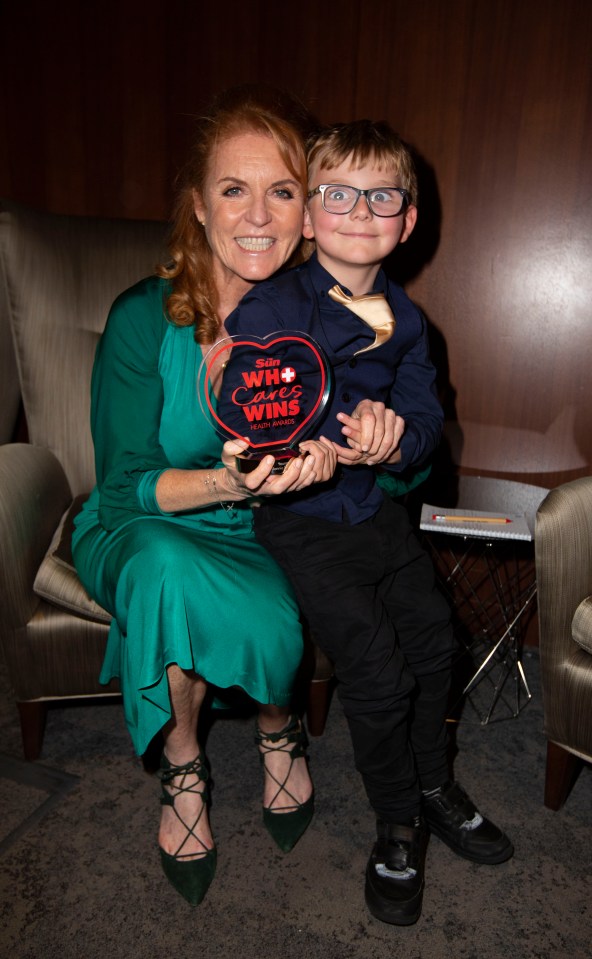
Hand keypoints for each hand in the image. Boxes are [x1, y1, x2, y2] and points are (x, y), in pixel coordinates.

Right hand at [220, 437, 335, 497]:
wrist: (242, 480)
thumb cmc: (235, 466)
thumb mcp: (228, 457)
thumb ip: (230, 449)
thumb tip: (243, 441)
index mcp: (249, 481)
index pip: (254, 481)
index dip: (262, 472)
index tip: (269, 457)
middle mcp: (265, 488)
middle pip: (279, 488)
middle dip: (291, 476)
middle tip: (299, 460)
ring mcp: (277, 488)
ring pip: (291, 488)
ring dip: (303, 475)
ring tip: (310, 459)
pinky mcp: (286, 487)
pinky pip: (298, 487)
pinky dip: (307, 480)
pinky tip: (314, 469)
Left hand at [335, 400, 404, 465]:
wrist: (371, 424)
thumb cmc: (357, 425)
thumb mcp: (350, 427)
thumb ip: (349, 429)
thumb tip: (344, 430)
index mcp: (365, 405)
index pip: (369, 419)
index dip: (366, 435)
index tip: (362, 449)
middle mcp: (379, 406)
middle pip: (380, 430)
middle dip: (373, 446)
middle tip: (368, 457)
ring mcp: (391, 413)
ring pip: (389, 437)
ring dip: (381, 452)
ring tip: (372, 460)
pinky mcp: (400, 421)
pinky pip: (396, 439)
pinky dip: (388, 451)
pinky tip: (381, 458)